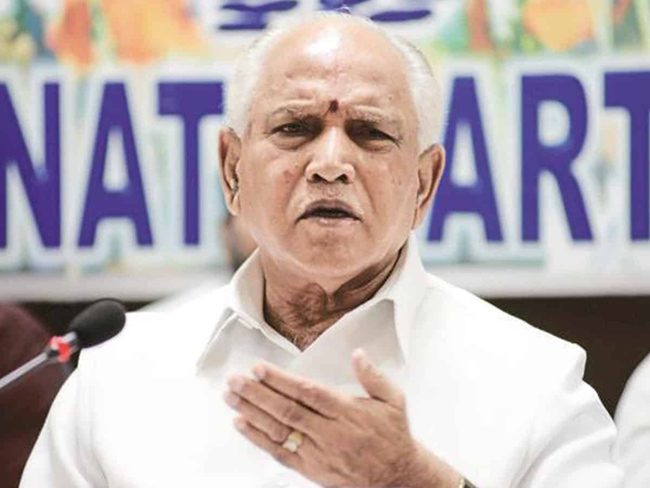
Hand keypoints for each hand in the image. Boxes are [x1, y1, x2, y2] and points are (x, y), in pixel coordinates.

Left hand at [224, 349, 460, 487]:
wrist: (396, 477)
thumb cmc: (392, 435)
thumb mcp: (393, 401)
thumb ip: (373, 376)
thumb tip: (358, 353)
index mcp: (347, 412)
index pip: (308, 393)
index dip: (282, 380)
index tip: (259, 368)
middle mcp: (330, 433)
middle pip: (287, 411)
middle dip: (257, 393)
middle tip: (235, 379)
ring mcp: (318, 453)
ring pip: (279, 431)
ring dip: (252, 412)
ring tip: (231, 396)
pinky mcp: (311, 469)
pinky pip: (279, 453)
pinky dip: (258, 439)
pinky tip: (241, 423)